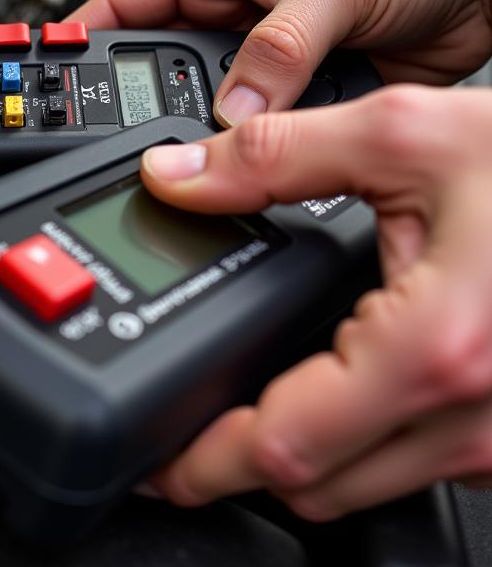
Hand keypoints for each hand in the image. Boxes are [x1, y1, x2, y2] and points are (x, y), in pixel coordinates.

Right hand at [71, 0, 491, 125]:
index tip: (49, 70)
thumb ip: (278, 47)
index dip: (83, 35)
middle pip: (164, 68)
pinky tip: (256, 161)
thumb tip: (232, 111)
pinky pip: (266, 131)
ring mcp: (269, 60)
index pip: (128, 2)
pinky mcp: (305, 93)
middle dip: (147, 100)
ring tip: (199, 152)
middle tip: (136, 135)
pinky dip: (259, 149)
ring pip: (213, 108)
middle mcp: (237, 15)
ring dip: (210, 130)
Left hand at [140, 84, 491, 519]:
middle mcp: (473, 417)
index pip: (287, 448)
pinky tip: (336, 380)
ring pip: (364, 481)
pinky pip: (415, 460)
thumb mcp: (403, 136)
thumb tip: (176, 176)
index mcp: (432, 350)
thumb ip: (273, 157)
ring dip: (299, 449)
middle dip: (238, 460)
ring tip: (252, 397)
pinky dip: (357, 436)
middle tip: (190, 423)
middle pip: (317, 483)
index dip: (206, 460)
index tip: (159, 459)